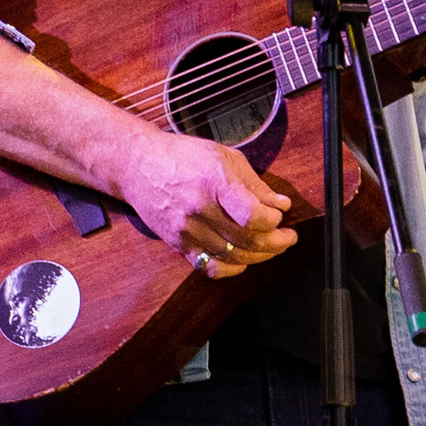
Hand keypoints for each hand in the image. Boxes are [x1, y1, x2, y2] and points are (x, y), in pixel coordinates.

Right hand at [104, 131, 296, 276]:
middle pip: (248, 240)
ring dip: (260, 256)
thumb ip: (254, 183)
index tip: (279, 215)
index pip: (252, 215)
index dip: (273, 221)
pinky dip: (232, 269)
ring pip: (234, 257)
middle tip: (288, 237)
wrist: (137, 165)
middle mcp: (199, 208)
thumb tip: (281, 205)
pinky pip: (210, 268)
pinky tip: (242, 260)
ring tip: (270, 247)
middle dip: (277, 242)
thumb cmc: (181, 156)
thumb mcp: (222, 156)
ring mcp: (187, 229)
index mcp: (214, 181)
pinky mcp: (178, 244)